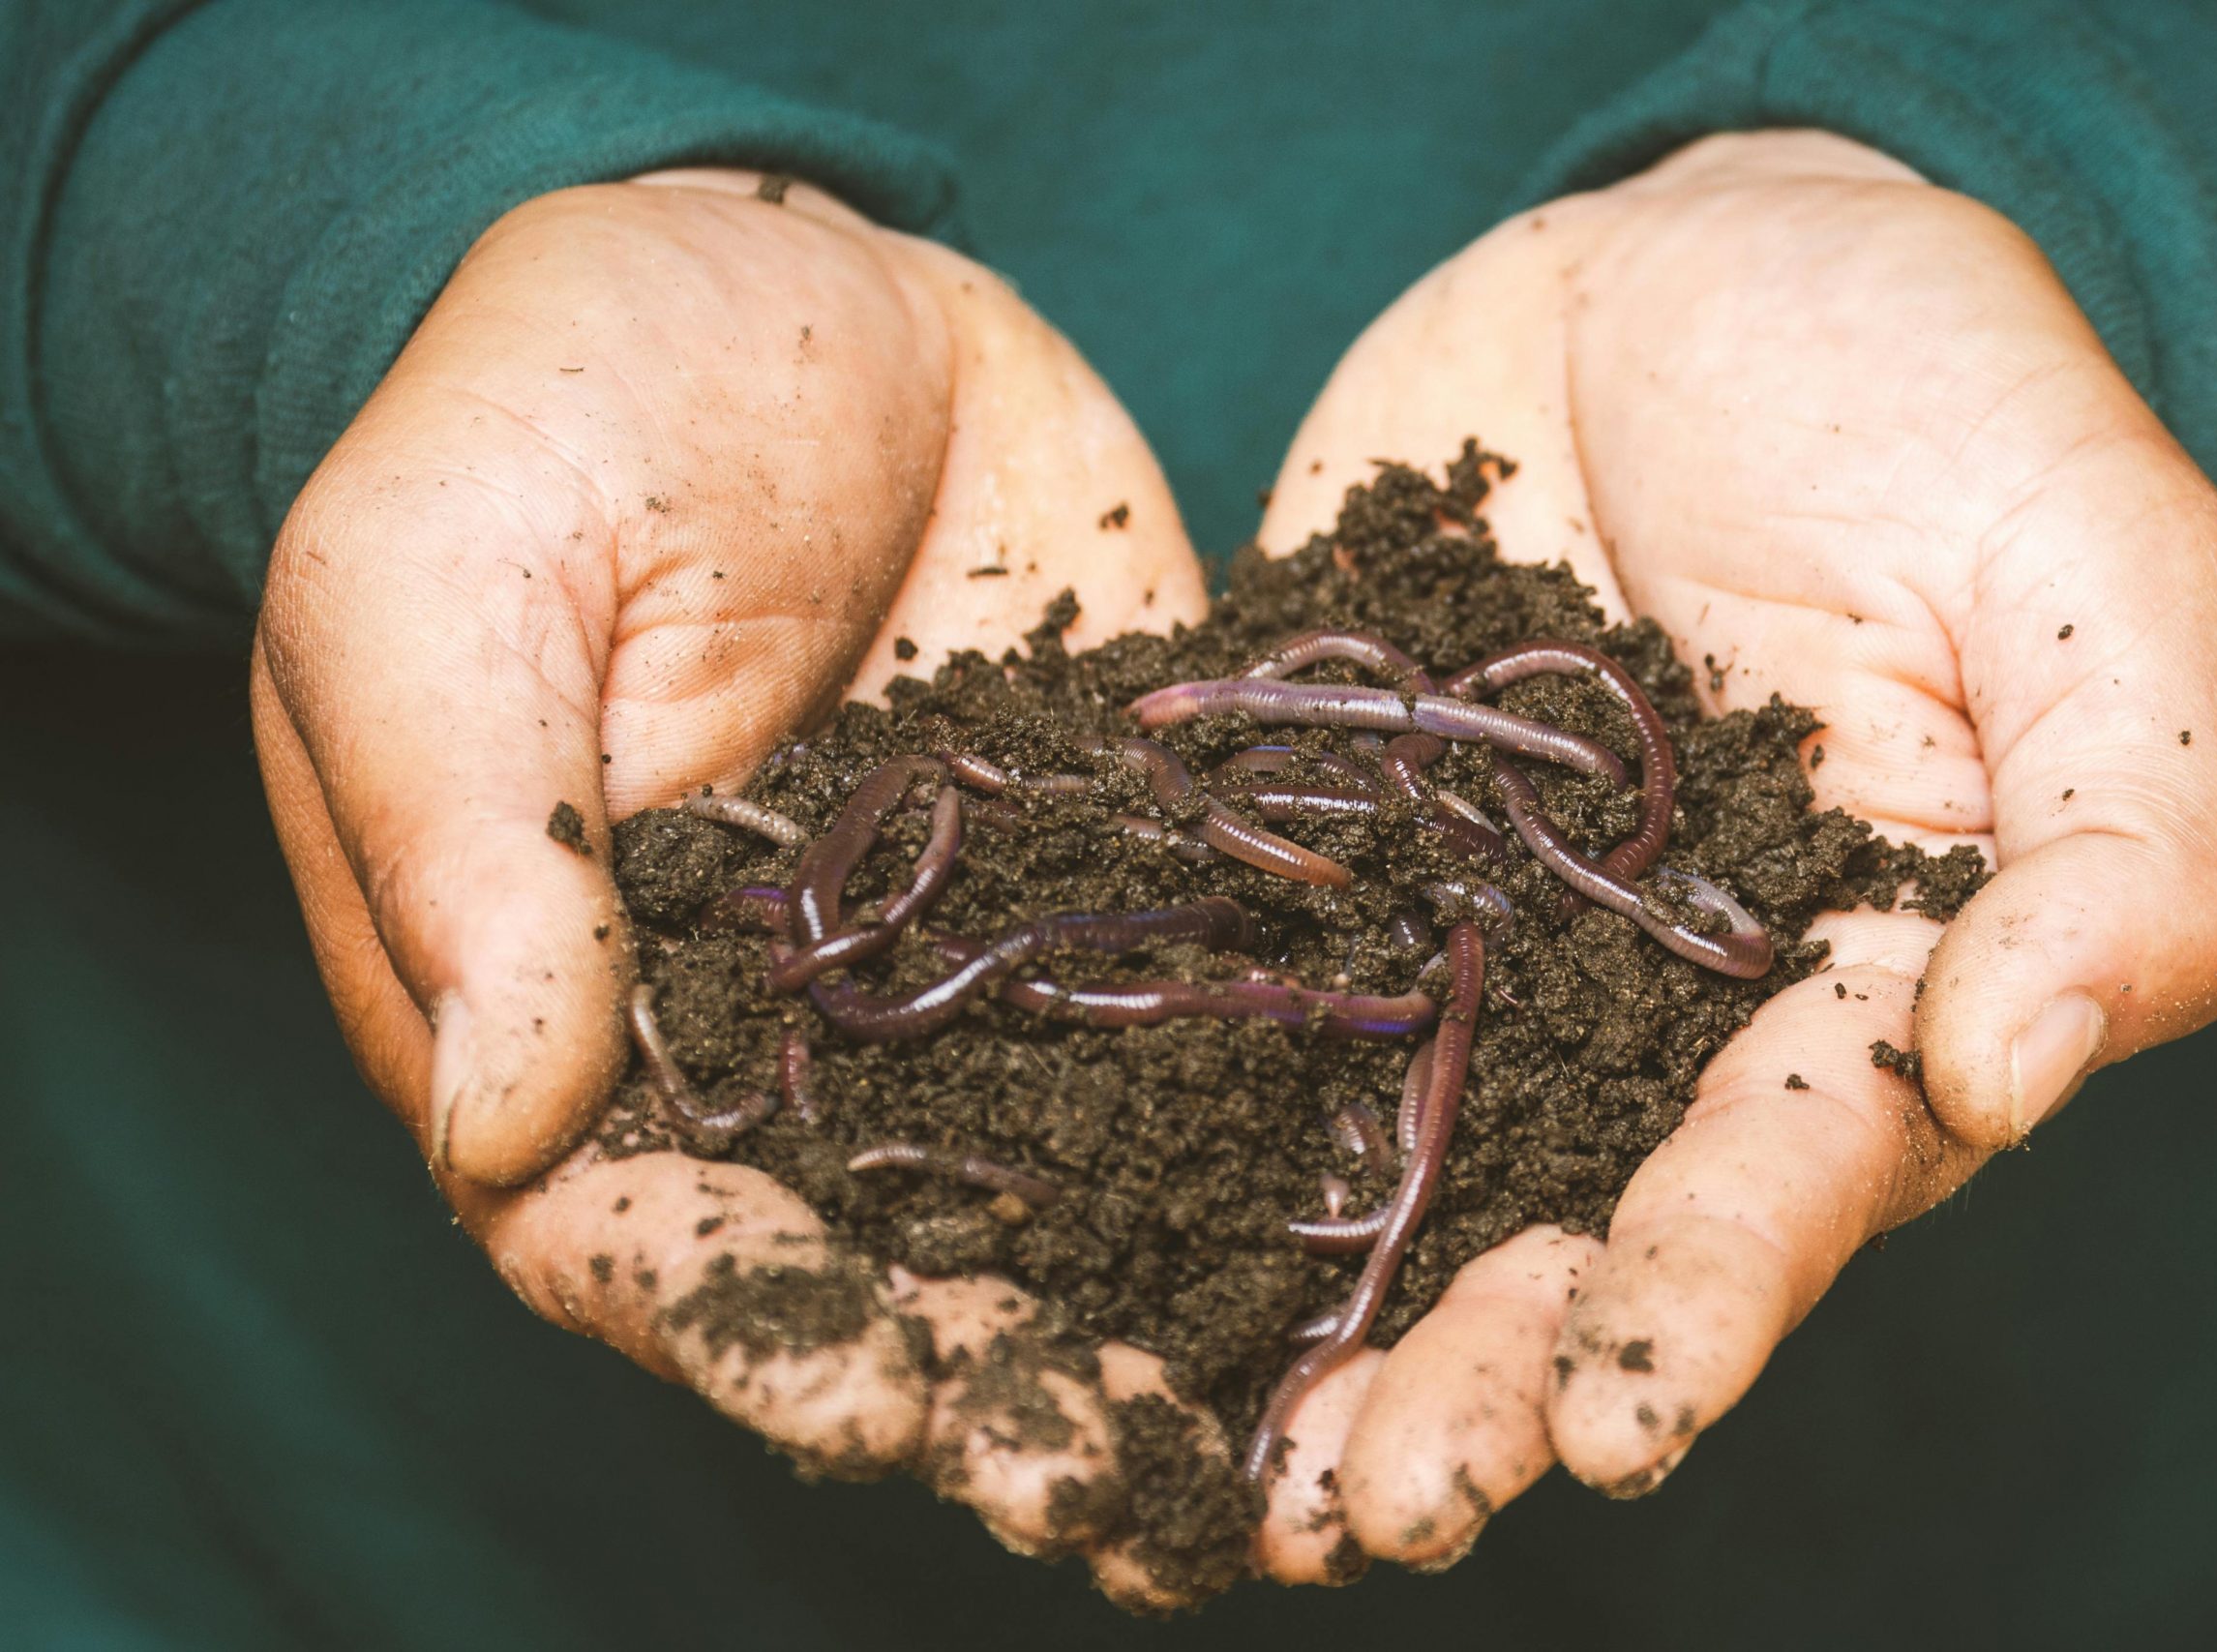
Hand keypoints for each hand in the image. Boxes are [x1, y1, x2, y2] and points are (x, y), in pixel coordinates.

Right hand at [251, 171, 1229, 1604]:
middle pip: (884, 1266)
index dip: (757, 1335)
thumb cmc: (552, 405)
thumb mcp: (441, 579)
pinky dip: (1288, 1129)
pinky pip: (1207, 1018)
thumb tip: (506, 1116)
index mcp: (586, 1015)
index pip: (647, 1235)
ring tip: (1289, 1441)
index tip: (873, 1399)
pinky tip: (1398, 1218)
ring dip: (1164, 1326)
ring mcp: (979, 975)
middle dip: (997, 1389)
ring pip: (1067, 1192)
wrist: (792, 276)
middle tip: (1123, 1491)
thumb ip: (471, 840)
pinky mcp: (1127, 881)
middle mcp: (793, 1043)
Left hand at [1249, 131, 2216, 1575]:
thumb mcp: (2094, 574)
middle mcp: (1652, 1015)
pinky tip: (1064, 1226)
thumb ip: (2126, 833)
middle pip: (1569, 1226)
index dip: (1710, 1296)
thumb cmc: (1937, 393)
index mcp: (1857, 982)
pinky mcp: (1326, 857)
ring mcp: (1473, 946)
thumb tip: (2018, 1069)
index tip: (1619, 1417)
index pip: (1793, 1171)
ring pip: (1393, 1167)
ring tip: (1230, 1472)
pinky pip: (1239, 991)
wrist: (1687, 261)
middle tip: (1375, 1507)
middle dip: (1481, 1376)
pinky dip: (1156, 1110)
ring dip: (1315, 1321)